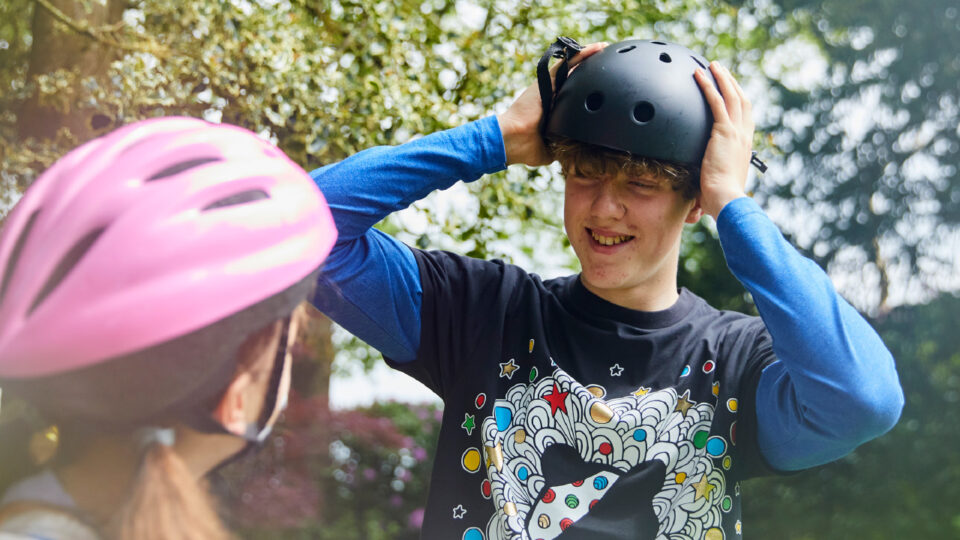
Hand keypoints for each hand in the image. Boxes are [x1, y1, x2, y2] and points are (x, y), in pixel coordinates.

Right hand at [498, 42, 606, 166]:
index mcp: (555, 110)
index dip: (588, 90)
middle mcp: (553, 96)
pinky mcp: (546, 81)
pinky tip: (597, 48)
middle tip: (609, 64)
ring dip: (589, 57)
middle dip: (591, 70)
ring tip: (605, 48)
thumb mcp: (553, 148)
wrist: (513, 140)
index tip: (605, 88)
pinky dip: (581, 55)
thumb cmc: (527, 148)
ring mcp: (549, 87)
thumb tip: (579, 152)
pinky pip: (566, 64)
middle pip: (575, 78)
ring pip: (572, 67)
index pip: (575, 96)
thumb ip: (565, 146)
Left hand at [694, 62, 753, 218]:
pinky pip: (715, 102)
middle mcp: (744, 135)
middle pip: (741, 100)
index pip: (745, 117)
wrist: (727, 199)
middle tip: (721, 70)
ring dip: (722, 77)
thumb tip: (695, 193)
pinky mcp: (724, 131)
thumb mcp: (717, 182)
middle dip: (732, 82)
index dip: (739, 100)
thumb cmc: (721, 197)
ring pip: (731, 96)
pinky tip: (697, 75)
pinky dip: (707, 86)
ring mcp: (736, 132)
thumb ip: (710, 177)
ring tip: (712, 65)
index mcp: (744, 145)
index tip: (731, 90)